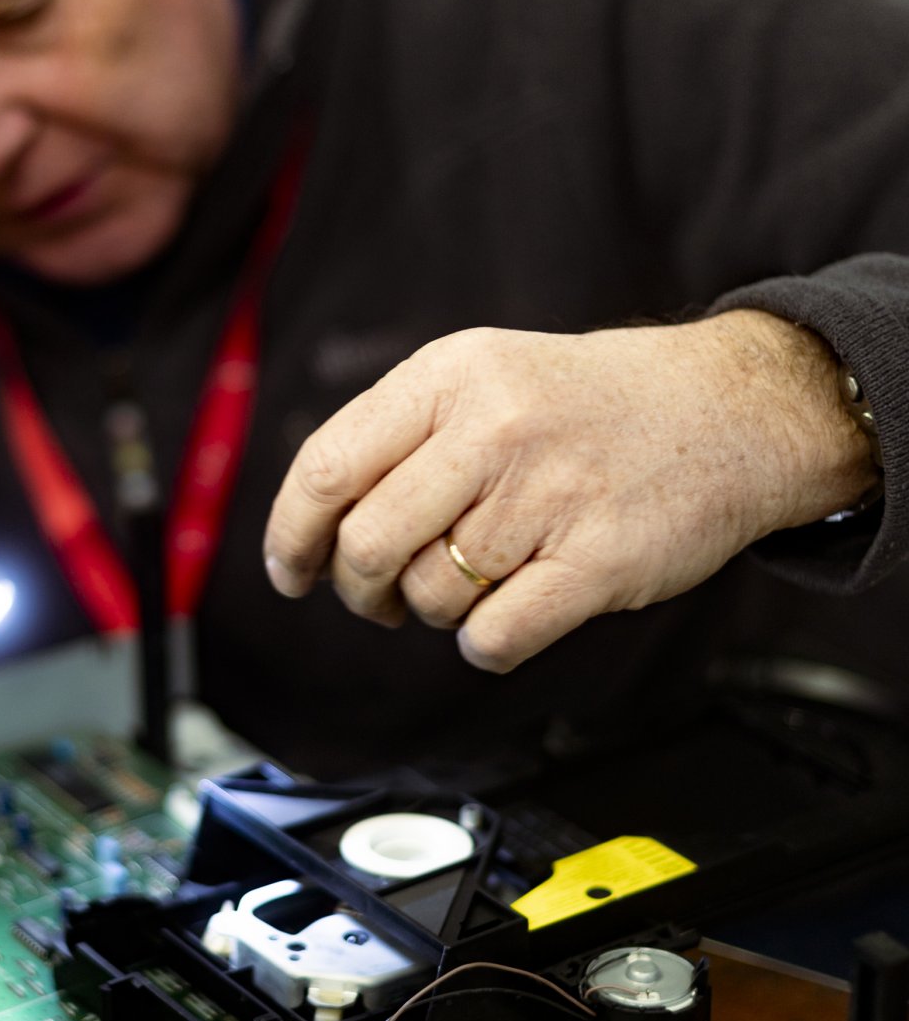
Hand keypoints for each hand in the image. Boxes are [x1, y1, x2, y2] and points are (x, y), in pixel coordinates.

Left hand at [263, 311, 875, 673]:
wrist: (729, 410)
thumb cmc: (587, 408)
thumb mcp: (485, 377)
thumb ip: (398, 436)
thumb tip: (311, 530)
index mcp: (449, 376)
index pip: (326, 469)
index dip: (292, 536)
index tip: (292, 573)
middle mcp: (492, 429)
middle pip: (367, 545)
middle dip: (360, 591)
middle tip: (382, 596)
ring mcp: (547, 496)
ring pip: (429, 597)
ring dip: (435, 611)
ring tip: (473, 579)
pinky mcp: (596, 563)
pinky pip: (493, 638)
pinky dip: (486, 644)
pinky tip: (509, 614)